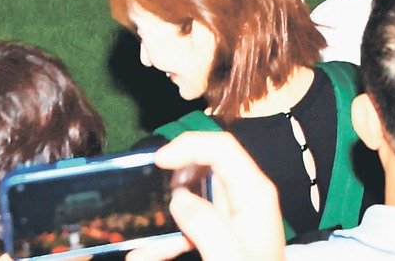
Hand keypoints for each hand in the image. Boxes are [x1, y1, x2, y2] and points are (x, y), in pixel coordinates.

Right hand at [123, 133, 286, 260]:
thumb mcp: (227, 254)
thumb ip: (202, 221)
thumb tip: (179, 198)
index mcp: (254, 193)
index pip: (222, 148)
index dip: (189, 145)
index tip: (158, 160)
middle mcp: (246, 199)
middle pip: (205, 171)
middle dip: (171, 185)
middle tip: (145, 196)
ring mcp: (235, 219)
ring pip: (193, 204)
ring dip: (164, 224)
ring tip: (139, 252)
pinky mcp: (224, 239)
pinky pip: (192, 230)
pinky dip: (170, 243)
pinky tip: (146, 257)